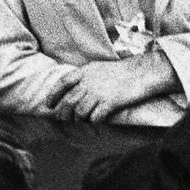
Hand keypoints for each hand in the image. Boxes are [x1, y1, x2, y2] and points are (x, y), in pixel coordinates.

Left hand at [49, 56, 164, 122]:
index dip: (53, 94)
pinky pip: (94, 117)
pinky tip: (94, 121)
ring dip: (77, 119)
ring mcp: (99, 92)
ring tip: (79, 121)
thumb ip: (84, 77)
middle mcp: (89, 82)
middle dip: (63, 112)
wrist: (141, 73)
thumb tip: (72, 89)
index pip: (62, 82)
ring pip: (79, 112)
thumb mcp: (98, 68)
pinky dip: (92, 121)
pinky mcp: (109, 103)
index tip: (49, 104)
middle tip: (62, 118)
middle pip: (69, 100)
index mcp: (85, 71)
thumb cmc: (120, 71)